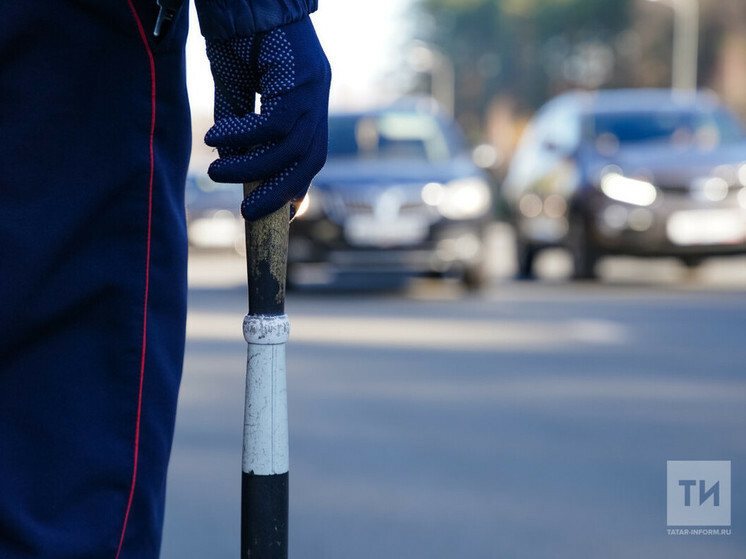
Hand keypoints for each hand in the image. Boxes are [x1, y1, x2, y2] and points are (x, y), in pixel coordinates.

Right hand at [204, 16, 330, 220]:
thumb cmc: (241, 41)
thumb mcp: (238, 92)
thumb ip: (239, 129)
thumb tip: (233, 168)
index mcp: (309, 106)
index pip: (310, 157)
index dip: (296, 188)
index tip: (279, 214)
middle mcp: (318, 100)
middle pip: (309, 160)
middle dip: (279, 191)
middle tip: (247, 211)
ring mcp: (314, 89)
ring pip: (290, 147)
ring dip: (252, 167)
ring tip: (216, 173)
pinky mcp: (300, 78)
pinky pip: (274, 123)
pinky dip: (244, 136)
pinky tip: (215, 139)